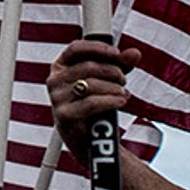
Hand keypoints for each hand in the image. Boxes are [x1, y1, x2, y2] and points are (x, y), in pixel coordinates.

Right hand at [48, 38, 137, 154]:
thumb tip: (135, 53)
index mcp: (60, 67)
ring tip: (123, 93)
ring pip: (91, 84)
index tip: (117, 53)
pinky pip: (92, 103)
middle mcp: (54, 81)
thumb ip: (120, 65)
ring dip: (114, 87)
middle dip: (112, 71)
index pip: (76, 48)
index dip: (98, 48)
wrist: (88, 141)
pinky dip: (111, 101)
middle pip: (88, 66)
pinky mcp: (64, 116)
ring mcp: (57, 99)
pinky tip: (121, 101)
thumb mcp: (106, 81)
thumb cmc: (94, 107)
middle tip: (123, 80)